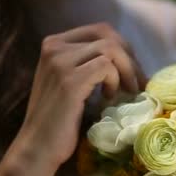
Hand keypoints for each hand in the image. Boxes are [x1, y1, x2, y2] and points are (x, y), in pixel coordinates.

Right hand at [17, 23, 145, 171]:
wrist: (39, 146)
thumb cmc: (61, 118)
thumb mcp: (73, 82)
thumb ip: (90, 63)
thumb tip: (131, 59)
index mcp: (54, 44)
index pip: (101, 30)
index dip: (125, 48)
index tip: (133, 71)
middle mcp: (54, 47)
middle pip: (108, 35)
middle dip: (130, 58)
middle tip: (136, 84)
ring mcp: (60, 62)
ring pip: (111, 49)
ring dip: (127, 70)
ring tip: (126, 92)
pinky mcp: (70, 81)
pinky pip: (106, 67)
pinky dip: (115, 81)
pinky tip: (109, 98)